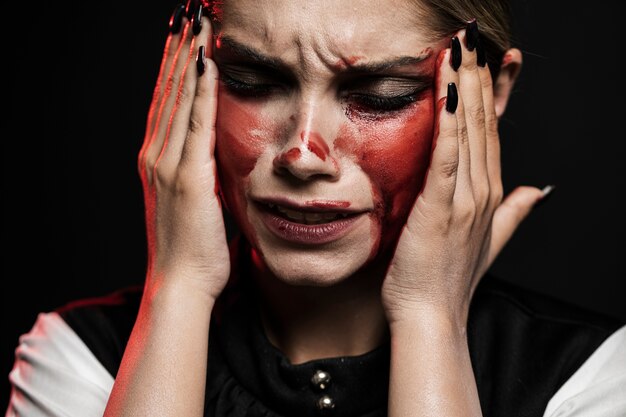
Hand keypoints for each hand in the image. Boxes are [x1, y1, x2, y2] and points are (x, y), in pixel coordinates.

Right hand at [138, 12, 228, 300]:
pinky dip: (200, 91)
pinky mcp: (187, 177)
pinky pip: (195, 124)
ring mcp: (169, 165)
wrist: (182, 284)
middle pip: (167, 92)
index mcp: (159, 162)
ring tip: (194, 24)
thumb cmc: (193, 249)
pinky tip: (207, 63)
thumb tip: (218, 157)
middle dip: (177, 51)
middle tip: (186, 16)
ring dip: (187, 59)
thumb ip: (202, 175)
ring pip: (177, 100)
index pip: (167, 104)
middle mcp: (157, 156)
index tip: (184, 38)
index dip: (174, 68)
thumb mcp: (196, 204)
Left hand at [381, 29, 544, 324]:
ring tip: (461, 46)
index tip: (489, 57)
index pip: (491, 131)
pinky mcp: (442, 207)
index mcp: (491, 194)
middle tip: (473, 35)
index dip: (491, 91)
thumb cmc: (450, 280)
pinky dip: (446, 121)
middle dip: (478, 75)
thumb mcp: (489, 241)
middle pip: (483, 122)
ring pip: (469, 131)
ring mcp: (466, 198)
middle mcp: (485, 190)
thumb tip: (537, 191)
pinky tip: (443, 90)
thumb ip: (514, 213)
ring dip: (464, 86)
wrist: (433, 317)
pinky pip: (447, 156)